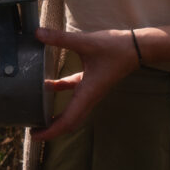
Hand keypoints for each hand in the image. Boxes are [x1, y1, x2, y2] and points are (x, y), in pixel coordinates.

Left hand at [31, 26, 139, 141]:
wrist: (136, 47)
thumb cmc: (115, 48)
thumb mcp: (85, 42)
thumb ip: (60, 38)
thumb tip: (38, 33)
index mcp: (87, 94)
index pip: (67, 121)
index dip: (50, 132)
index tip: (34, 136)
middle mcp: (89, 97)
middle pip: (69, 122)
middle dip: (51, 130)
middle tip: (33, 131)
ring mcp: (91, 91)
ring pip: (72, 110)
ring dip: (57, 116)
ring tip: (39, 115)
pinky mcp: (92, 82)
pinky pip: (75, 93)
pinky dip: (61, 92)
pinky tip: (48, 84)